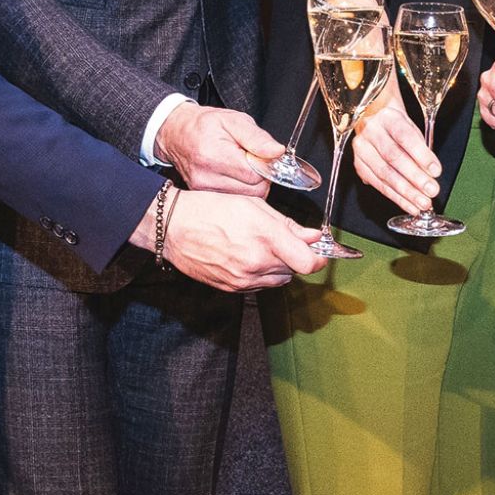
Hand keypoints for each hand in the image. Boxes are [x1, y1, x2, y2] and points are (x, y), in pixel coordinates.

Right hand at [141, 189, 321, 289]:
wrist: (174, 227)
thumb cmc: (211, 210)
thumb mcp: (254, 206)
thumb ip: (288, 224)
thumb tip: (314, 236)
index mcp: (266, 238)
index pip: (309, 262)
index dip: (319, 258)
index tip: (319, 253)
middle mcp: (256, 263)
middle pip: (294, 270)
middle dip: (294, 257)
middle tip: (281, 242)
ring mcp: (243, 279)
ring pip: (277, 280)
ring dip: (278, 267)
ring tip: (260, 247)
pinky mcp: (232, 288)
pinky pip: (258, 285)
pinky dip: (260, 274)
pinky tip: (246, 256)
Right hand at [156, 103, 284, 196]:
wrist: (176, 132)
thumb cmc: (204, 124)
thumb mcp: (234, 120)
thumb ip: (257, 137)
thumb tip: (277, 152)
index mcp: (214, 156)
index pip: (256, 176)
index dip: (266, 167)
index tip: (262, 157)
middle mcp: (206, 177)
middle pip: (253, 192)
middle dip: (260, 178)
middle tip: (252, 162)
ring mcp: (203, 190)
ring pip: (246, 198)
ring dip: (250, 185)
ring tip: (240, 167)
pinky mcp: (203, 195)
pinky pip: (234, 199)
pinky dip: (239, 190)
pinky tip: (233, 176)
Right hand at [351, 91, 441, 213]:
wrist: (374, 119)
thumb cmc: (398, 126)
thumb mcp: (412, 129)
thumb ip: (421, 149)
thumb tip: (431, 174)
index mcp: (387, 117)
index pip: (405, 136)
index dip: (421, 155)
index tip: (436, 171)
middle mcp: (370, 131)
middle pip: (393, 157)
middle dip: (415, 177)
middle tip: (431, 191)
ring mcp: (361, 148)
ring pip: (384, 173)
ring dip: (406, 192)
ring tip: (422, 203)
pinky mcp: (358, 165)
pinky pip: (378, 184)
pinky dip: (396, 197)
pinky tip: (409, 205)